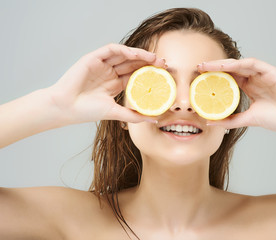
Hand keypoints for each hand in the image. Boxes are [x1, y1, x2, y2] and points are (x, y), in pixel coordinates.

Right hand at [48, 43, 165, 124]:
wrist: (65, 108)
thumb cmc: (87, 111)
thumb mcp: (115, 113)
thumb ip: (134, 115)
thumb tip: (154, 119)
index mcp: (115, 84)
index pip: (136, 75)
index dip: (150, 73)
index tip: (164, 74)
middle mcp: (110, 73)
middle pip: (133, 63)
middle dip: (148, 62)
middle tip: (163, 64)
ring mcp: (102, 65)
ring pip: (124, 55)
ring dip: (140, 54)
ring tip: (154, 58)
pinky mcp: (93, 58)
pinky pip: (111, 50)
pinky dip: (124, 50)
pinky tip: (136, 55)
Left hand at [198, 58, 275, 134]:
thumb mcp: (247, 119)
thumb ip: (229, 120)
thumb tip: (210, 123)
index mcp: (250, 88)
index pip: (228, 79)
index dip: (214, 78)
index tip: (198, 79)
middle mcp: (255, 79)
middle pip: (231, 70)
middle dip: (214, 68)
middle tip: (197, 68)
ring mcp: (263, 74)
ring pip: (239, 64)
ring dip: (222, 64)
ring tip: (207, 65)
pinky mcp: (272, 71)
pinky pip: (252, 64)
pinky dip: (238, 64)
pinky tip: (225, 66)